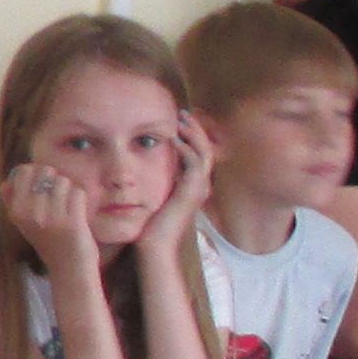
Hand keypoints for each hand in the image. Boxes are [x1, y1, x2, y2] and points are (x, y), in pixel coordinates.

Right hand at [1, 165, 98, 275]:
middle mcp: (30, 212)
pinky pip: (78, 193)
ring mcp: (51, 217)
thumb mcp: (23, 223)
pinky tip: (77, 213)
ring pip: (64, 181)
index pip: (23, 172)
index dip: (35, 172)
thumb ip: (13, 201)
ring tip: (67, 208)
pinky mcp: (71, 221)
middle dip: (55, 179)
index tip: (42, 184)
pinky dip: (80, 200)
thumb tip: (6, 182)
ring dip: (69, 190)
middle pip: (45, 171)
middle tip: (57, 197)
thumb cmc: (48, 242)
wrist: (68, 268)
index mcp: (16, 211)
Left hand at [149, 119, 220, 243]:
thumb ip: (161, 179)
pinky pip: (195, 165)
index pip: (200, 153)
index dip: (194, 135)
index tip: (180, 120)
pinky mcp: (192, 193)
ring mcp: (198, 190)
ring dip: (193, 135)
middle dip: (196, 129)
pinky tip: (175, 139)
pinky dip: (187, 149)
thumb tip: (150, 163)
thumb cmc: (151, 224)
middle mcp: (201, 186)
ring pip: (205, 153)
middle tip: (183, 113)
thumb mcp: (157, 195)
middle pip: (207, 149)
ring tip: (181, 120)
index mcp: (194, 186)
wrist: (156, 245)